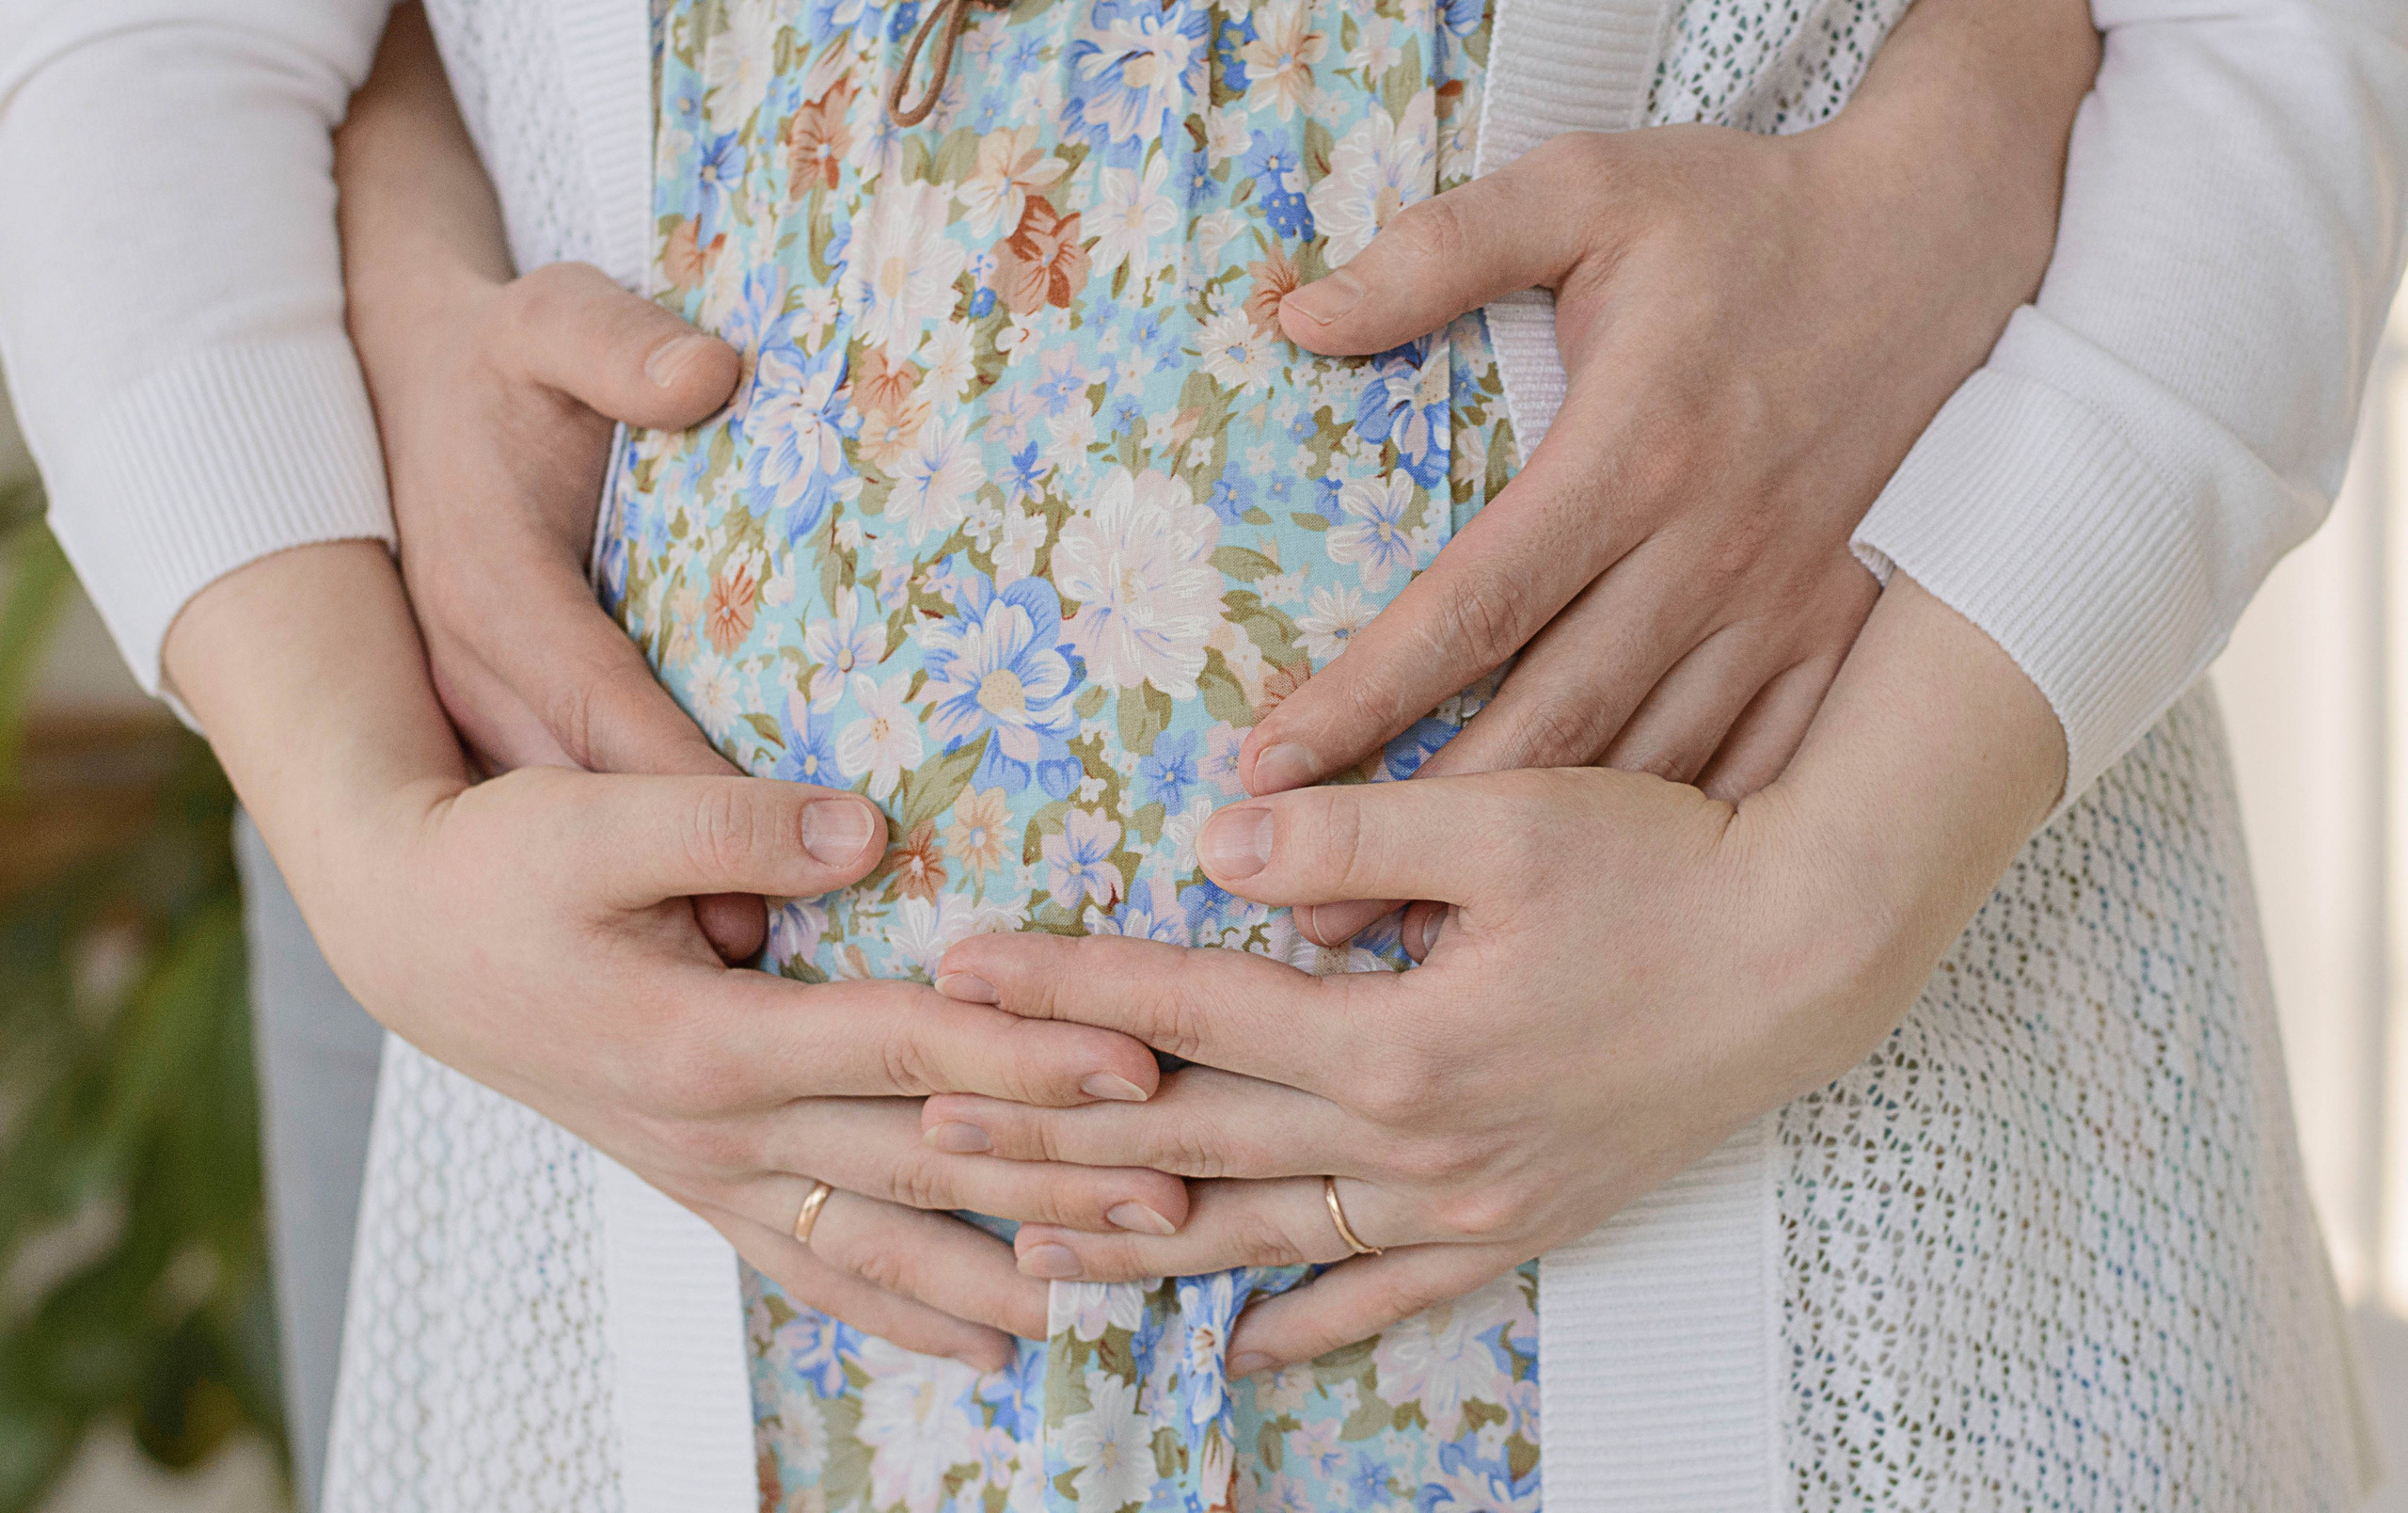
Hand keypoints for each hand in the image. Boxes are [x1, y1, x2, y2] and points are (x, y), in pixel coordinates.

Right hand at [172, 538, 1188, 1375]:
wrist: (407, 941)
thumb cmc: (504, 863)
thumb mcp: (599, 818)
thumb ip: (737, 822)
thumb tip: (875, 832)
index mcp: (708, 1039)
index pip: (905, 1049)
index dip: (1025, 1057)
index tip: (1137, 1064)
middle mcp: (720, 1128)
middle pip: (919, 1162)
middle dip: (1053, 1184)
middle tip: (1180, 1201)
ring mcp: (709, 1170)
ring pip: (875, 1240)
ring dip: (993, 1271)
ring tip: (1107, 1302)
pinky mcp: (700, 1181)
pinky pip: (812, 1266)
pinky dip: (897, 1308)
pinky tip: (976, 1341)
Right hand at [336, 3, 767, 955]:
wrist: (401, 381)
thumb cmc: (504, 357)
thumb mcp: (552, 318)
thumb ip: (621, 345)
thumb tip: (709, 374)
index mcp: (496, 590)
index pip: (605, 707)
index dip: (698, 786)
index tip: (794, 853)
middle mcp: (476, 674)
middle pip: (594, 806)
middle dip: (697, 884)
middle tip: (807, 961)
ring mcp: (473, 717)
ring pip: (580, 838)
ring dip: (671, 906)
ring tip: (788, 984)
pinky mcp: (490, 736)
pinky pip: (577, 827)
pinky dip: (649, 885)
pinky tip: (740, 933)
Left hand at [917, 576, 2064, 1374]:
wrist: (1812, 959)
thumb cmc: (1669, 868)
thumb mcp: (1508, 820)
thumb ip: (1346, 838)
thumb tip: (1213, 844)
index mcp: (1393, 1033)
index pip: (1185, 1008)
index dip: (1064, 986)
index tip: (962, 973)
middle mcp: (1410, 1139)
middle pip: (1192, 1139)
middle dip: (1051, 1130)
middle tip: (931, 1124)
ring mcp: (1462, 1200)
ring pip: (1262, 1233)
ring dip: (1138, 1242)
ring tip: (1026, 1250)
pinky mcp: (1515, 1227)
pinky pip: (1384, 1298)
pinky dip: (1302, 1324)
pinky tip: (1233, 1348)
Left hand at [1256, 0, 2097, 942]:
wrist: (1952, 239)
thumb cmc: (1753, 215)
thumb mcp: (1590, 189)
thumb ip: (1441, 248)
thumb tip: (1296, 316)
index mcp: (1633, 454)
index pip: (1471, 606)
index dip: (1362, 696)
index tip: (1264, 770)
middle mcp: (1708, 553)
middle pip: (1547, 723)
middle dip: (1421, 831)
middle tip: (1308, 916)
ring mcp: (1785, 610)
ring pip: (1642, 772)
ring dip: (1534, 871)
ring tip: (1418, 948)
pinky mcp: (1838, 639)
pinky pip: (1747, 773)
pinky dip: (1666, 851)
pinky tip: (1592, 921)